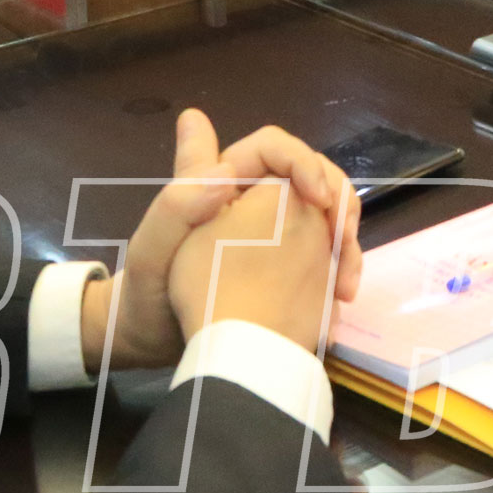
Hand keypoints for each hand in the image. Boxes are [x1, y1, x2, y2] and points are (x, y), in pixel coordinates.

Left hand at [164, 167, 360, 359]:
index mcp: (220, 180)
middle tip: (343, 246)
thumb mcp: (152, 252)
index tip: (320, 200)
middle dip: (339, 206)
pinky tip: (338, 303)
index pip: (274, 147)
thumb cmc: (146, 294)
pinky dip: (340, 273)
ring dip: (346, 245)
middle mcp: (253, 199)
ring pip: (327, 218)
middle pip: (313, 179)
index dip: (304, 163)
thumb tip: (227, 170)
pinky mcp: (289, 264)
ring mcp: (275, 232)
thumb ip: (176, 206)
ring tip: (344, 288)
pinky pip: (326, 255)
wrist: (153, 345)